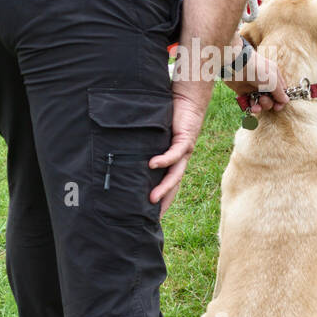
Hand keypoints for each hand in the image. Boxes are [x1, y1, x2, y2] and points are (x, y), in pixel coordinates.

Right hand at [148, 89, 206, 214]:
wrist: (189, 98)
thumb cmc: (170, 115)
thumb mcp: (156, 135)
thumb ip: (146, 144)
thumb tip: (127, 153)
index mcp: (174, 160)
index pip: (168, 185)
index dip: (162, 201)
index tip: (151, 217)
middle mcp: (181, 159)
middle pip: (173, 186)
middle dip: (163, 202)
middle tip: (151, 218)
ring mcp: (184, 151)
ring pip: (174, 174)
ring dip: (164, 187)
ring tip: (151, 199)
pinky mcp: (185, 139)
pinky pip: (174, 153)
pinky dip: (163, 159)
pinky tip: (152, 165)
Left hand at [223, 48, 288, 115]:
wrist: (237, 66)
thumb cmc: (257, 70)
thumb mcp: (272, 81)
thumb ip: (279, 92)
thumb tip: (285, 101)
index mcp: (274, 77)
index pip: (281, 92)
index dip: (280, 100)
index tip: (277, 107)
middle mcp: (265, 83)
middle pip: (271, 99)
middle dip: (268, 103)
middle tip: (262, 99)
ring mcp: (255, 88)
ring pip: (261, 102)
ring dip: (260, 106)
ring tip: (255, 106)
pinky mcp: (244, 92)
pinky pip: (250, 103)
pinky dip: (251, 106)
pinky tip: (251, 107)